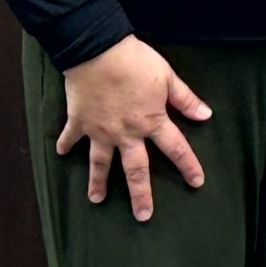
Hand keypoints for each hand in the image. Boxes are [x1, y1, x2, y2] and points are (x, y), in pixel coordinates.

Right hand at [57, 37, 210, 222]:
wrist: (97, 50)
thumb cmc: (136, 61)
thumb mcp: (167, 77)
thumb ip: (185, 99)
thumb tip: (206, 115)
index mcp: (152, 122)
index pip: (176, 149)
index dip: (188, 166)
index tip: (197, 183)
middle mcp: (126, 133)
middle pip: (136, 170)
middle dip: (141, 195)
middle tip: (143, 216)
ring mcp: (100, 130)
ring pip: (100, 163)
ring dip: (98, 182)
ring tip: (97, 200)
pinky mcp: (78, 121)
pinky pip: (70, 137)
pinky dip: (64, 144)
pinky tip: (59, 154)